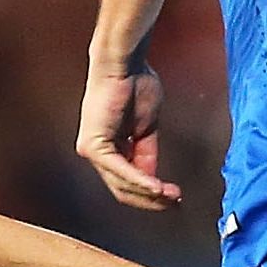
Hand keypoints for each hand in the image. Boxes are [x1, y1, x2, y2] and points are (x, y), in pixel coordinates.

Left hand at [76, 66, 181, 210]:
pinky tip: (157, 187)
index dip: (151, 194)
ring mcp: (91, 150)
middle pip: (123, 189)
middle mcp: (95, 152)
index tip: (174, 198)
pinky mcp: (93, 146)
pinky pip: (119, 170)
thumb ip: (145, 155)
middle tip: (175, 202)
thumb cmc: (135, 86)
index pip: (127, 182)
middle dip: (151, 199)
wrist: (125, 64)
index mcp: (107, 148)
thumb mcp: (146, 129)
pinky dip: (140, 180)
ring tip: (170, 196)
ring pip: (121, 184)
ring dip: (148, 193)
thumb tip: (152, 182)